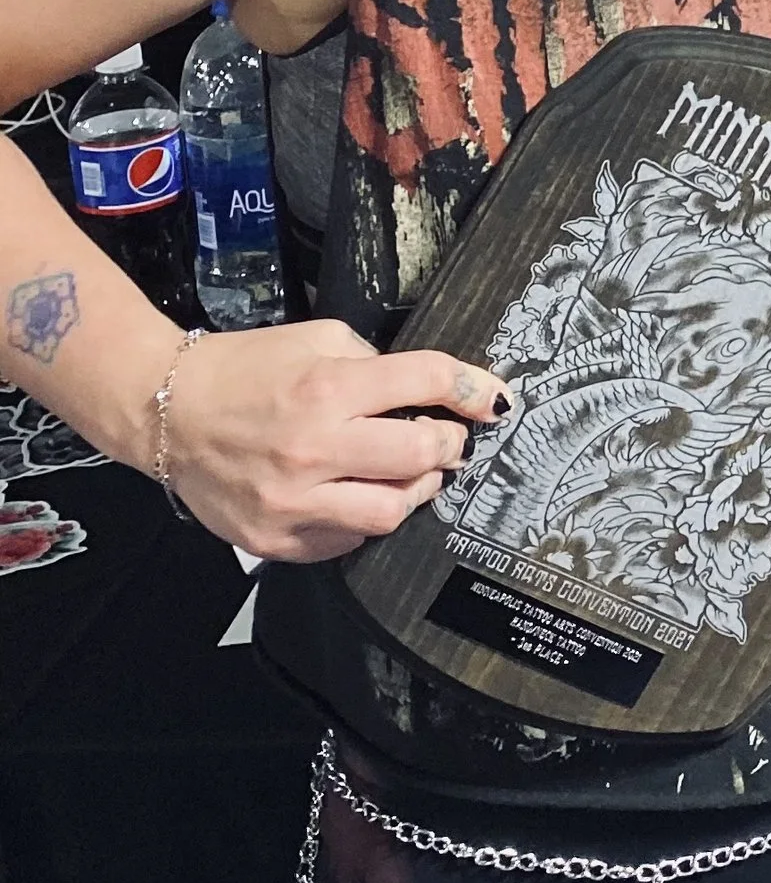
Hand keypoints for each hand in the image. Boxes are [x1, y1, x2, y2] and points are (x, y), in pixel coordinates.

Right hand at [162, 321, 508, 561]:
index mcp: (326, 388)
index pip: (425, 382)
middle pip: (421, 457)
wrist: (166, 413)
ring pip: (391, 512)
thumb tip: (423, 389)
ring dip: (416, 491)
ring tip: (413, 475)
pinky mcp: (276, 539)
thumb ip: (371, 362)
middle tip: (449, 440)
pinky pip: (346, 543)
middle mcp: (313, 448)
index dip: (471, 388)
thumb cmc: (242, 370)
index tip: (493, 399)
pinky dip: (364, 521)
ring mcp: (293, 502)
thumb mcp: (313, 339)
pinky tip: (358, 498)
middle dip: (450, 445)